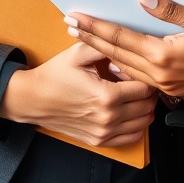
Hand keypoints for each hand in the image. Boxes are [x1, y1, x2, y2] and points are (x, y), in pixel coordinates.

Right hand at [0, 42, 155, 147]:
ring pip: (143, 123)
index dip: (147, 75)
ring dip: (146, 108)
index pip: (145, 87)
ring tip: (138, 93)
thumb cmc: (55, 75)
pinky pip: (131, 137)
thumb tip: (126, 41)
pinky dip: (138, 125)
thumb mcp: (79, 53)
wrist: (33, 99)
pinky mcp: (99, 141)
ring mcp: (104, 133)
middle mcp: (108, 118)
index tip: (142, 68)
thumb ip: (105, 44)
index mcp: (106, 96)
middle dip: (150, 91)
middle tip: (143, 78)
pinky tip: (131, 111)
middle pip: (147, 106)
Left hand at [66, 0, 183, 96]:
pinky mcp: (169, 88)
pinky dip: (120, 67)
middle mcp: (159, 74)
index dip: (96, 27)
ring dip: (102, 52)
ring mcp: (163, 85)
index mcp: (163, 56)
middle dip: (90, 39)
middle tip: (68, 25)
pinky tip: (112, 63)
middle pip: (115, 54)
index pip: (120, 39)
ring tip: (83, 40)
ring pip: (123, 68)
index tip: (76, 18)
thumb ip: (170, 10)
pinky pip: (137, 78)